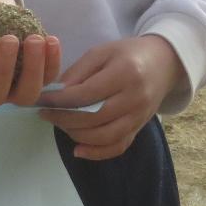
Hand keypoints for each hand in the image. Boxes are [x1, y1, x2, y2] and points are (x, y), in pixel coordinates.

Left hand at [36, 35, 183, 160]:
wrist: (163, 63)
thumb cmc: (128, 54)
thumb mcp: (101, 52)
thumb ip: (78, 72)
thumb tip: (55, 94)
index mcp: (125, 73)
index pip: (87, 94)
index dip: (60, 101)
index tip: (42, 101)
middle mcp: (135, 97)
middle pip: (94, 117)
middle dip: (64, 119)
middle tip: (47, 115)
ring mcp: (139, 116)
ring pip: (105, 136)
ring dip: (77, 135)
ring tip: (61, 125)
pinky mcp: (140, 128)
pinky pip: (118, 147)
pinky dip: (96, 153)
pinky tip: (78, 150)